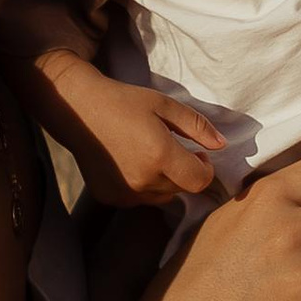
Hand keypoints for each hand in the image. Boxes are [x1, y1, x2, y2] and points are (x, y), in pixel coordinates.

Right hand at [34, 56, 226, 208]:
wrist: (79, 109)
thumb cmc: (124, 102)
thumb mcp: (164, 105)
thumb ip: (196, 126)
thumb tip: (222, 145)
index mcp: (160, 155)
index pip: (200, 181)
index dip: (205, 169)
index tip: (198, 154)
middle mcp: (143, 180)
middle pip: (181, 188)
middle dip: (183, 171)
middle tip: (169, 147)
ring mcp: (125, 193)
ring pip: (162, 196)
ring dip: (164, 181)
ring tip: (147, 153)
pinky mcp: (111, 198)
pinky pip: (139, 198)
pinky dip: (142, 186)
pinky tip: (128, 162)